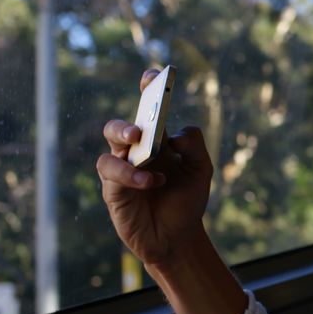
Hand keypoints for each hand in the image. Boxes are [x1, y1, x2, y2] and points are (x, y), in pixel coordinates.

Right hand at [96, 69, 213, 267]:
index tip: (153, 75)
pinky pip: (113, 174)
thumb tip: (173, 135)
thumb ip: (194, 146)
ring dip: (126, 148)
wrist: (177, 237)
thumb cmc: (187, 201)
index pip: (148, 109)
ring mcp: (121, 169)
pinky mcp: (113, 189)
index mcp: (157, 140)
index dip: (148, 89)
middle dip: (126, 123)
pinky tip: (152, 181)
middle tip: (140, 129)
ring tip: (145, 153)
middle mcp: (135, 150)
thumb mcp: (201, 170)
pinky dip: (132, 175)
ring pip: (110, 147)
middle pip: (120, 126)